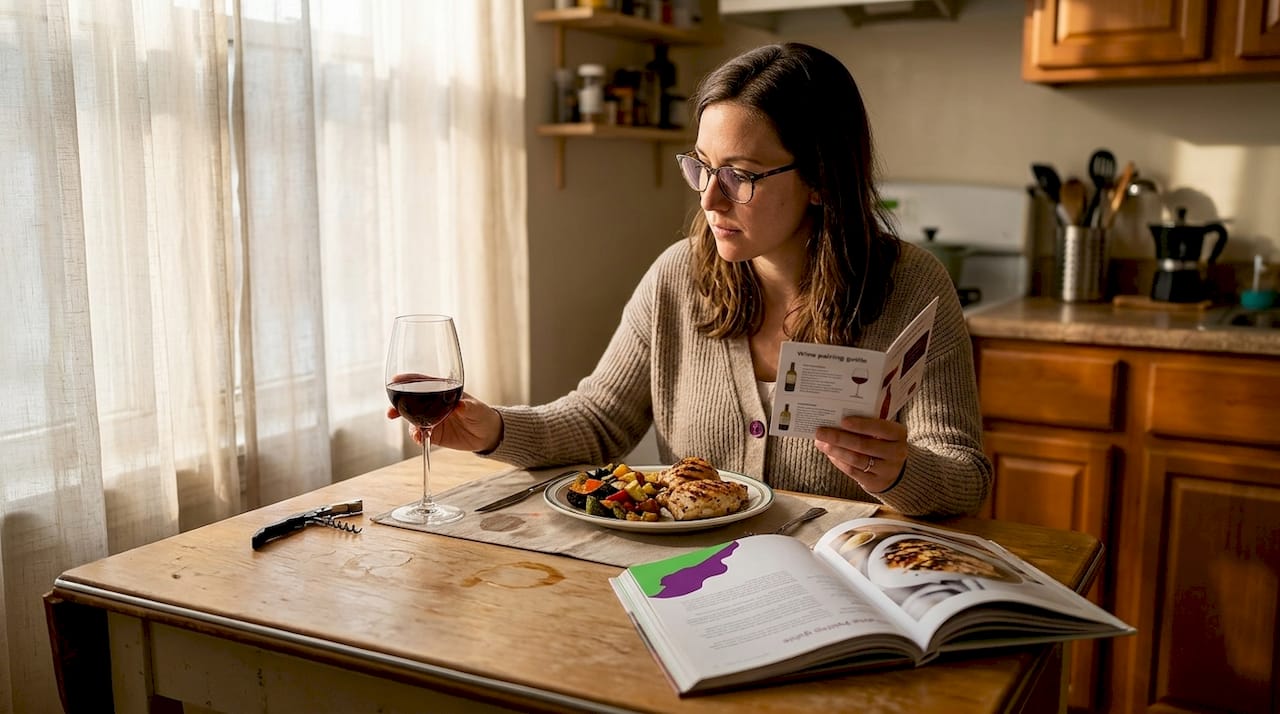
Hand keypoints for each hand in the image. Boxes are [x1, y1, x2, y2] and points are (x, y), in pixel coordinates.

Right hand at [386, 392, 502, 452]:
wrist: (486, 434)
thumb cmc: (481, 414)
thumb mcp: (476, 409)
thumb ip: (467, 407)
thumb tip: (460, 405)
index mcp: (441, 390)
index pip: (422, 382)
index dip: (407, 380)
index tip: (395, 381)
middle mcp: (432, 404)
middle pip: (410, 400)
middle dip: (398, 404)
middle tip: (391, 411)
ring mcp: (430, 419)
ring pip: (412, 418)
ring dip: (408, 423)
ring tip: (414, 430)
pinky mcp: (433, 434)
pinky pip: (420, 434)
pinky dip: (417, 436)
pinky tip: (419, 438)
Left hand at [813, 415, 907, 493]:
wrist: (894, 470)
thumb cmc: (882, 443)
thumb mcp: (881, 432)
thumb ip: (865, 426)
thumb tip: (835, 420)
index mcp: (898, 434)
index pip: (880, 428)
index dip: (861, 425)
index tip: (842, 421)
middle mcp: (896, 452)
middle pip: (864, 445)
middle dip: (839, 438)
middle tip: (820, 432)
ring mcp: (887, 469)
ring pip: (857, 459)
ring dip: (836, 451)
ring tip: (821, 443)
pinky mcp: (876, 482)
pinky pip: (854, 472)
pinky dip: (839, 462)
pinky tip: (830, 455)